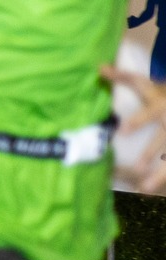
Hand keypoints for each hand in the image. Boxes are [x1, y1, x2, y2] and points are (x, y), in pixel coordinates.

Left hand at [104, 65, 165, 194]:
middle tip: (139, 166)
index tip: (122, 131)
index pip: (149, 114)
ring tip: (145, 187)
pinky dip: (165, 177)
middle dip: (152, 152)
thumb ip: (123, 77)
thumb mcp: (146, 83)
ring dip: (161, 173)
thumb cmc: (163, 92)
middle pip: (163, 139)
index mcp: (161, 105)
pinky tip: (152, 191)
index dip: (137, 122)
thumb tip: (99, 68)